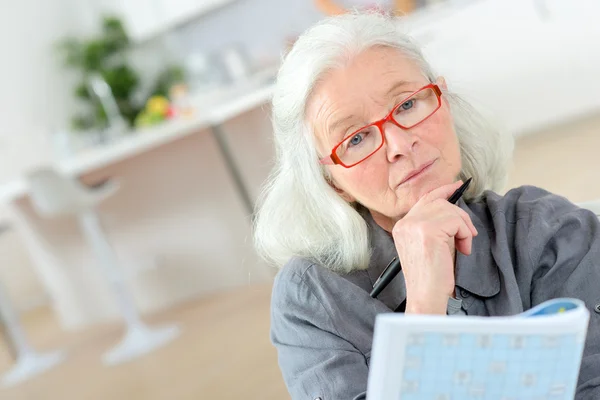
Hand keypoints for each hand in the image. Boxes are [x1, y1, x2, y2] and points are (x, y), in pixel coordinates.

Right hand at [392, 181, 477, 314]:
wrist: (426, 296)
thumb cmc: (431, 276)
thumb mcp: (428, 245)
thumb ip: (434, 226)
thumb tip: (453, 209)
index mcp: (402, 226)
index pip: (424, 200)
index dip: (442, 191)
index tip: (456, 186)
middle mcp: (405, 223)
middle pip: (439, 202)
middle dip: (459, 215)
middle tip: (468, 234)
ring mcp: (415, 226)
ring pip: (449, 210)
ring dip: (463, 228)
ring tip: (463, 246)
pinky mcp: (428, 232)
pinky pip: (456, 222)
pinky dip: (465, 234)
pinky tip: (462, 250)